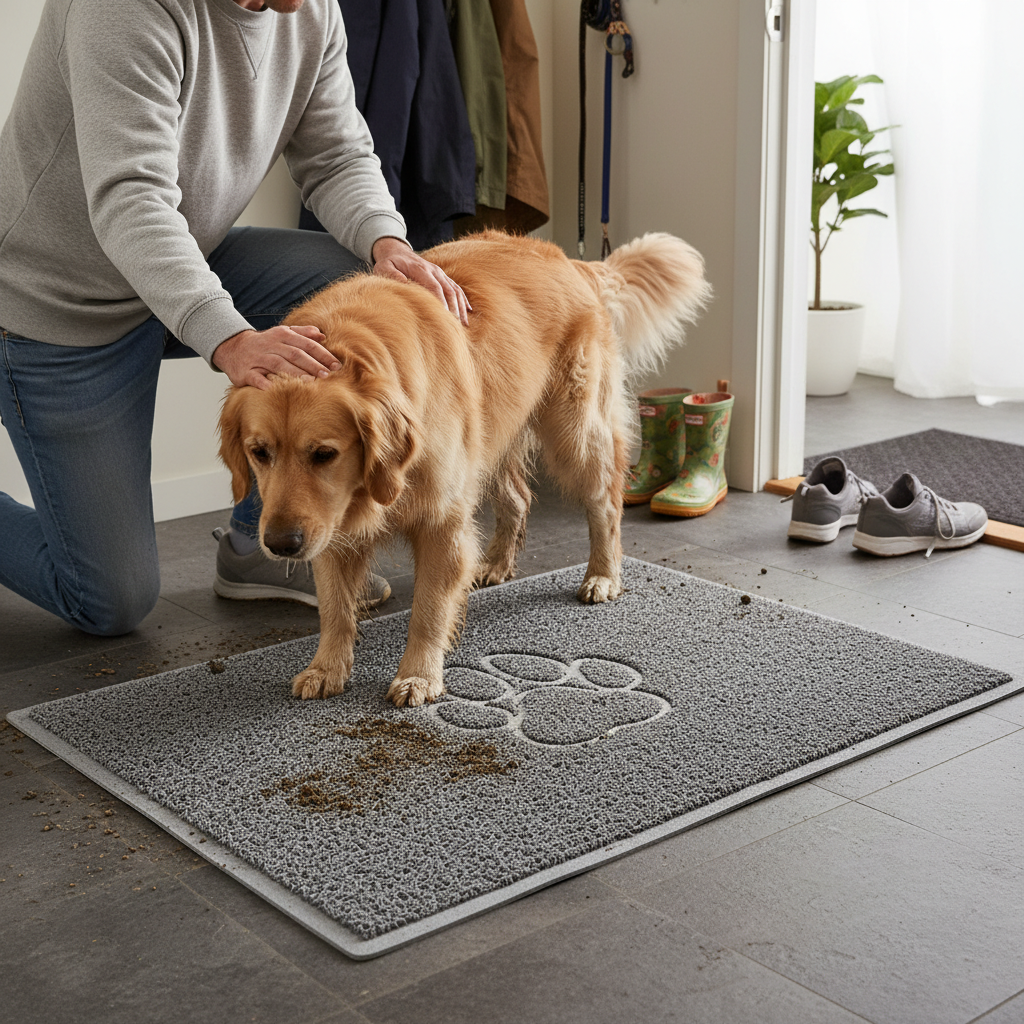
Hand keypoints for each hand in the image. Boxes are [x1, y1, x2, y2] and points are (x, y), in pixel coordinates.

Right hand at [212, 324, 340, 389]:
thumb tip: (322, 335)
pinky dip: (265, 383)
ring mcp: (257, 359)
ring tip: (310, 381)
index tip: (336, 364)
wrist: (232, 347)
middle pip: (294, 354)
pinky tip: (275, 389)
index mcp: (282, 335)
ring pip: (278, 365)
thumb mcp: (282, 333)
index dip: (321, 354)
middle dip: (312, 364)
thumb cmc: (264, 343)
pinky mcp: (245, 372)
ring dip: (294, 373)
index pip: (305, 344)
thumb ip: (302, 333)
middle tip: (327, 375)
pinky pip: (256, 378)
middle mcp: (270, 345)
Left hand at [372, 236, 470, 325]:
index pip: (435, 287)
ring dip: (460, 307)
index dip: (441, 302)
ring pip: (455, 290)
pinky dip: (463, 301)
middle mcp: (434, 271)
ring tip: (464, 324)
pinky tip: (467, 313)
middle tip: (456, 326)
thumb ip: (392, 274)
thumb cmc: (389, 263)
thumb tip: (403, 282)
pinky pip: (457, 289)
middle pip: (449, 290)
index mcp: (421, 269)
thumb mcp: (384, 266)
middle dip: (454, 308)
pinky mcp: (443, 278)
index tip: (445, 316)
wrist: (398, 252)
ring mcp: (440, 274)